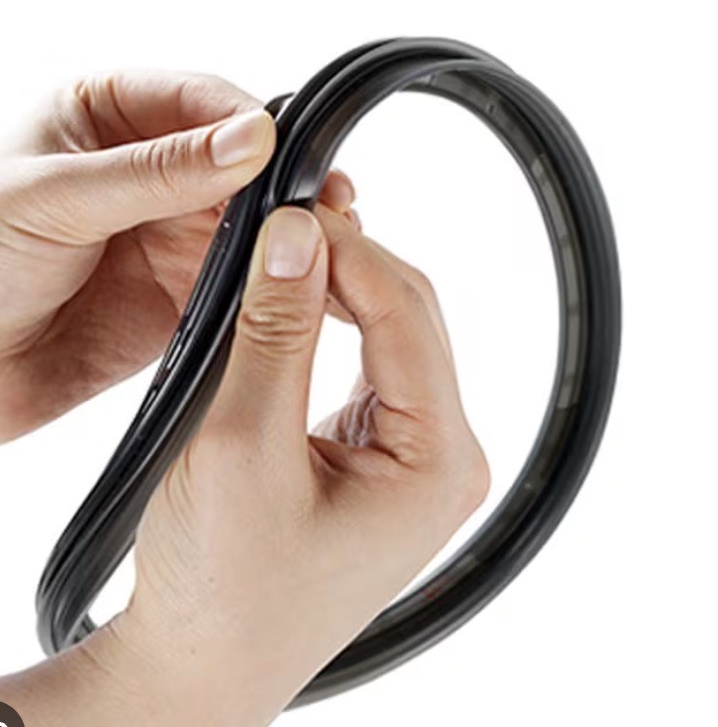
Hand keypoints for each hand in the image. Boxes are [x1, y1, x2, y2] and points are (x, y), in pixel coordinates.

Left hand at [0, 72, 354, 440]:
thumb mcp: (55, 198)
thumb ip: (156, 172)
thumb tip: (250, 142)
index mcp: (110, 116)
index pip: (202, 102)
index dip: (250, 125)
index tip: (282, 154)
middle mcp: (153, 171)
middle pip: (244, 164)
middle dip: (287, 184)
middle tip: (329, 207)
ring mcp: (177, 233)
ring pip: (255, 223)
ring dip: (291, 236)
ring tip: (330, 250)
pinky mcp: (191, 291)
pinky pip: (247, 281)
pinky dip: (277, 284)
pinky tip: (305, 288)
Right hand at [100, 204, 490, 723]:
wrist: (204, 663)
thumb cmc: (223, 588)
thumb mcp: (242, 448)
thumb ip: (275, 334)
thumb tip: (295, 237)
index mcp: (438, 463)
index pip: (407, 316)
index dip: (350, 253)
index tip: (291, 213)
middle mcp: (445, 457)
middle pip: (413, 320)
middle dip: (350, 266)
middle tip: (283, 229)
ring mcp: (417, 458)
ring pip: (395, 338)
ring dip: (343, 293)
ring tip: (284, 261)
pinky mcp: (384, 456)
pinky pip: (372, 369)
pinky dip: (337, 329)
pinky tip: (300, 309)